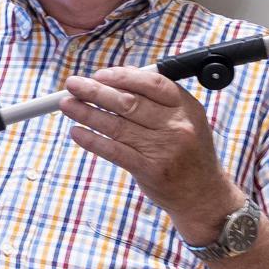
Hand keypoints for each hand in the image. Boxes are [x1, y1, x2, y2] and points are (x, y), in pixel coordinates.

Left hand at [59, 66, 245, 245]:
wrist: (202, 194)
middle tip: (73, 84)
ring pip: (117, 126)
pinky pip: (115, 151)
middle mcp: (176, 126)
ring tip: (66, 104)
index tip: (99, 74)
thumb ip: (158, 97)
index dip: (122, 76)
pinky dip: (92, 140)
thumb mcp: (187, 119)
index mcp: (186, 107)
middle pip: (129, 102)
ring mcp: (163, 149)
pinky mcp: (150, 170)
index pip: (151, 83)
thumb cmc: (189, 152)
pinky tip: (76, 131)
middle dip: (95, 91)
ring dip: (87, 113)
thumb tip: (123, 74)